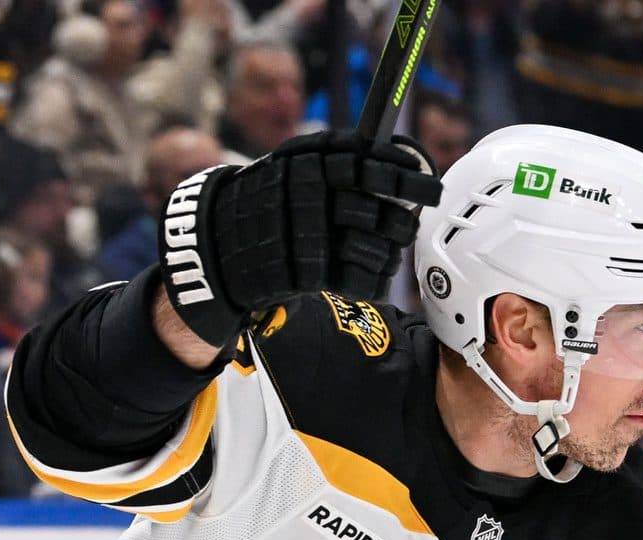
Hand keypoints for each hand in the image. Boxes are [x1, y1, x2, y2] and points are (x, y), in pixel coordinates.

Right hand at [157, 131, 441, 347]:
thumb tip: (393, 156)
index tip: (425, 179)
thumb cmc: (265, 203)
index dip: (402, 172)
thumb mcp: (290, 166)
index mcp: (306, 162)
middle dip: (403, 216)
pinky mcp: (306, 274)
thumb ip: (334, 158)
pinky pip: (360, 280)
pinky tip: (370, 275)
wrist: (217, 248)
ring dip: (389, 250)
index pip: (368, 161)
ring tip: (387, 250)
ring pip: (376, 245)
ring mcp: (307, 236)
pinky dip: (372, 279)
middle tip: (411, 219)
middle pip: (381, 206)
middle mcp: (309, 195)